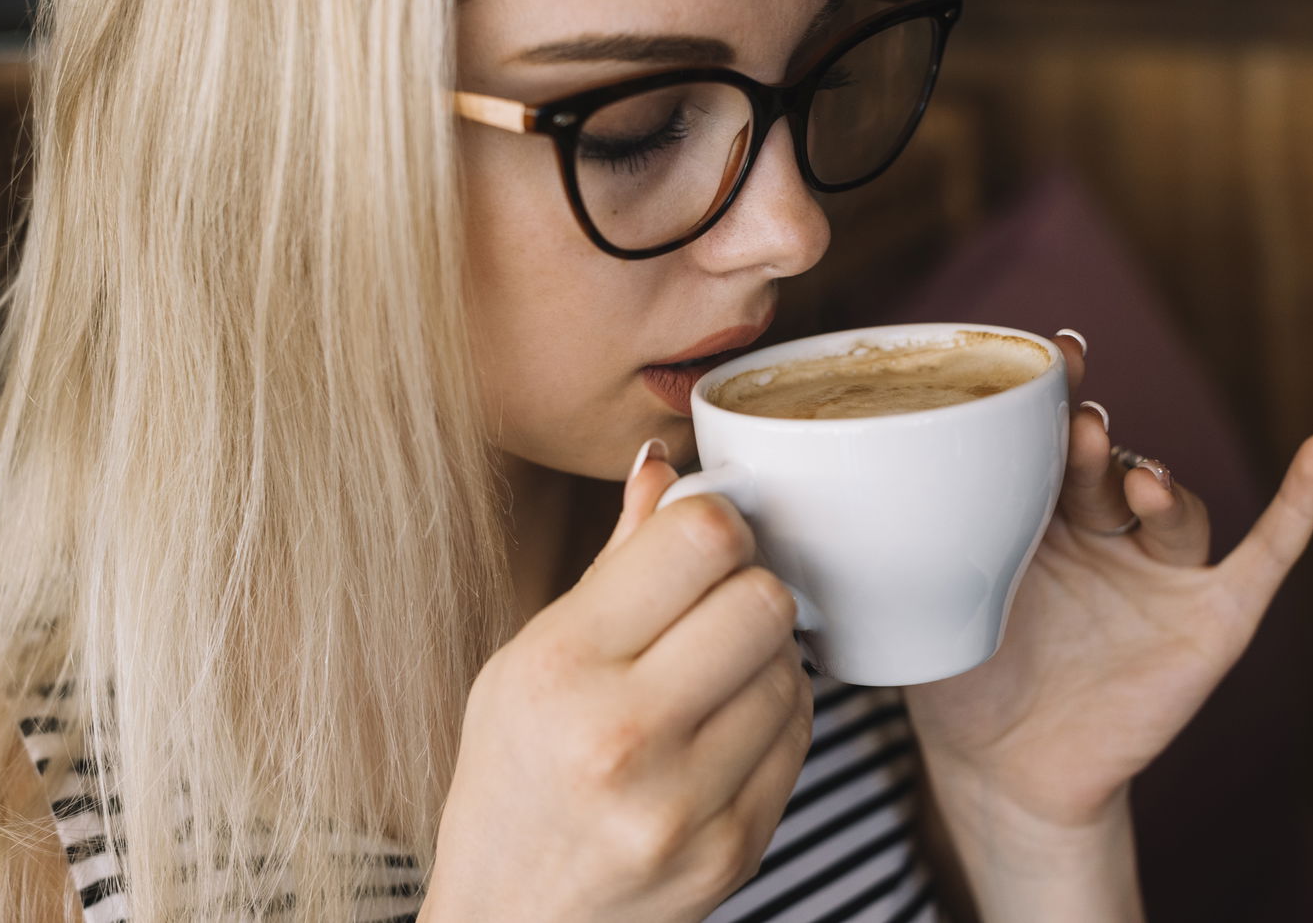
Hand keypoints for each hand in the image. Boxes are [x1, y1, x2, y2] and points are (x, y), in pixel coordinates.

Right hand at [423, 443, 812, 922]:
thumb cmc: (512, 780)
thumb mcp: (528, 662)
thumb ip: (612, 563)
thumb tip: (664, 463)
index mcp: (560, 668)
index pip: (699, 540)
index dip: (715, 523)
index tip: (702, 541)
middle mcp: (622, 736)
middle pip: (763, 599)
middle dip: (746, 587)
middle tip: (714, 606)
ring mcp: (685, 803)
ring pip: (793, 668)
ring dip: (764, 658)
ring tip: (712, 676)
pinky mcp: (735, 849)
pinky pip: (800, 739)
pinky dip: (774, 718)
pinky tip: (725, 727)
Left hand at [902, 333, 1312, 831]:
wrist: (1004, 771)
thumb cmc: (958, 680)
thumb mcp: (924, 600)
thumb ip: (902, 539)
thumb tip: (806, 477)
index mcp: (1031, 514)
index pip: (1049, 440)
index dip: (1056, 395)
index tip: (1055, 350)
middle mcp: (1098, 531)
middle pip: (1109, 464)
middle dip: (1096, 440)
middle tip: (1080, 423)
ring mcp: (1157, 570)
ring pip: (1173, 501)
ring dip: (1158, 480)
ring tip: (1134, 477)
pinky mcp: (1212, 614)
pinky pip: (1267, 550)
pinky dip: (1302, 498)